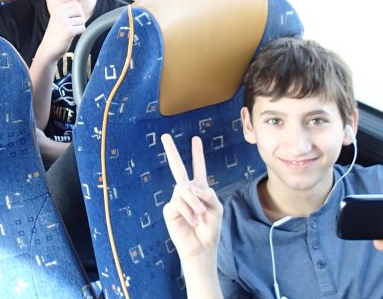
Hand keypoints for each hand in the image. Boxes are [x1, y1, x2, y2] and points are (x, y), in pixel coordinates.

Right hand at [37, 0, 86, 61]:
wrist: (47, 50)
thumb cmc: (55, 36)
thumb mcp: (57, 20)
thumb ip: (66, 13)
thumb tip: (80, 7)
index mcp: (57, 10)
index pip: (75, 3)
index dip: (78, 12)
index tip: (74, 20)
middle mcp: (60, 14)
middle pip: (80, 10)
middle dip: (80, 18)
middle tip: (75, 26)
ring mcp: (64, 22)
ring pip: (82, 20)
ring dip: (80, 26)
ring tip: (72, 32)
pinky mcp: (69, 31)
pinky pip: (82, 28)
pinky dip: (80, 33)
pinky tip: (73, 36)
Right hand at [161, 133, 222, 260]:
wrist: (202, 246)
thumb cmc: (211, 228)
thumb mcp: (217, 208)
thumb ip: (208, 194)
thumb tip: (192, 187)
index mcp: (200, 189)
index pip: (198, 168)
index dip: (197, 154)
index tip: (195, 139)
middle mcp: (187, 191)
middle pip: (177, 168)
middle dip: (171, 151)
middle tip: (165, 136)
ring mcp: (177, 199)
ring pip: (183, 189)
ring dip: (194, 202)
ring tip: (201, 216)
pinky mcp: (170, 209)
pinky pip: (178, 203)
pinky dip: (188, 212)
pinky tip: (193, 221)